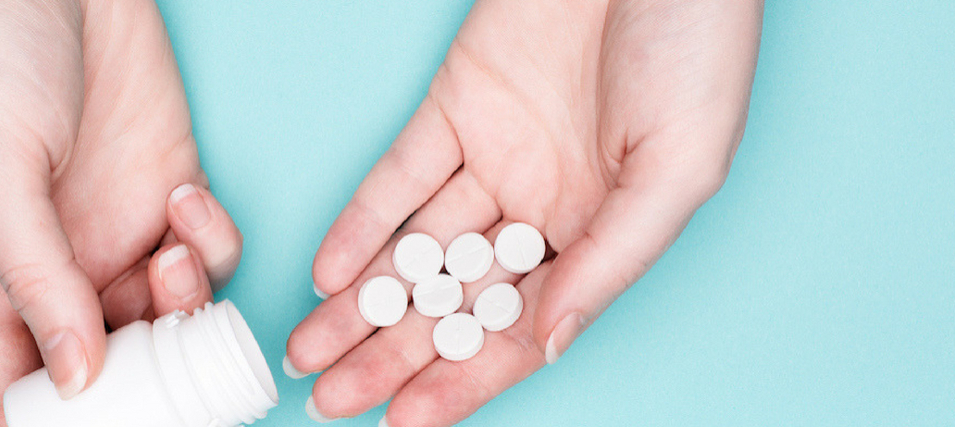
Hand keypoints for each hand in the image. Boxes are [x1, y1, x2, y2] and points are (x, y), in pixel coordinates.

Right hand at [0, 1, 241, 424]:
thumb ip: (34, 276)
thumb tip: (73, 379)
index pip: (12, 382)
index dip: (49, 420)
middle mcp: (58, 268)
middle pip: (104, 368)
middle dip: (144, 381)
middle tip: (175, 372)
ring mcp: (117, 232)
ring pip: (167, 317)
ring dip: (183, 304)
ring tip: (170, 249)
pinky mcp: (171, 193)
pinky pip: (210, 254)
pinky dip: (213, 244)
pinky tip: (188, 199)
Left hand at [287, 1, 761, 424]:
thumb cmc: (697, 47)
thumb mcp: (680, 167)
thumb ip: (611, 259)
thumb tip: (552, 341)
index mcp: (602, 236)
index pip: (520, 329)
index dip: (463, 379)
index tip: (405, 421)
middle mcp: (541, 209)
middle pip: (454, 300)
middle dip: (391, 354)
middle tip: (330, 400)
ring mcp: (494, 159)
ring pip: (416, 248)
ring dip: (362, 302)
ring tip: (310, 350)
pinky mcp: (454, 108)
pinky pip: (398, 176)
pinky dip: (362, 221)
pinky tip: (330, 271)